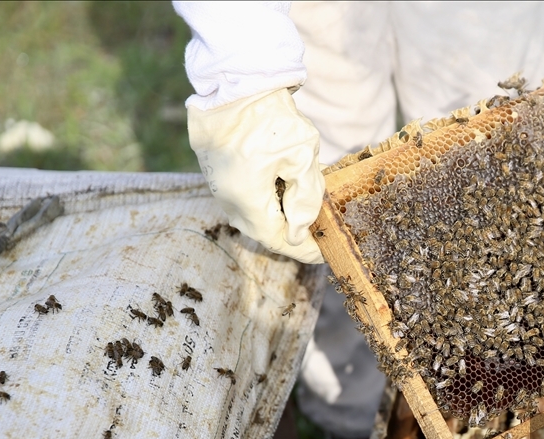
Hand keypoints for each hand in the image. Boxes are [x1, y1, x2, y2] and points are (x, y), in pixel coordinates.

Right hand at [187, 88, 325, 262]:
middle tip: (320, 232)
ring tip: (308, 210)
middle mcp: (228, 202)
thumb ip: (306, 199)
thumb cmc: (269, 116)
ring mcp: (219, 188)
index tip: (326, 251)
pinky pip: (246, 199)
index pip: (279, 241)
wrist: (234, 82)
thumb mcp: (301, 155)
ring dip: (281, 215)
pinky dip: (268, 200)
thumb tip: (300, 234)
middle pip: (266, 232)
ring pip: (255, 216)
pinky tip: (286, 188)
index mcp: (247, 202)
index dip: (305, 249)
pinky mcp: (218, 174)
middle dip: (294, 233)